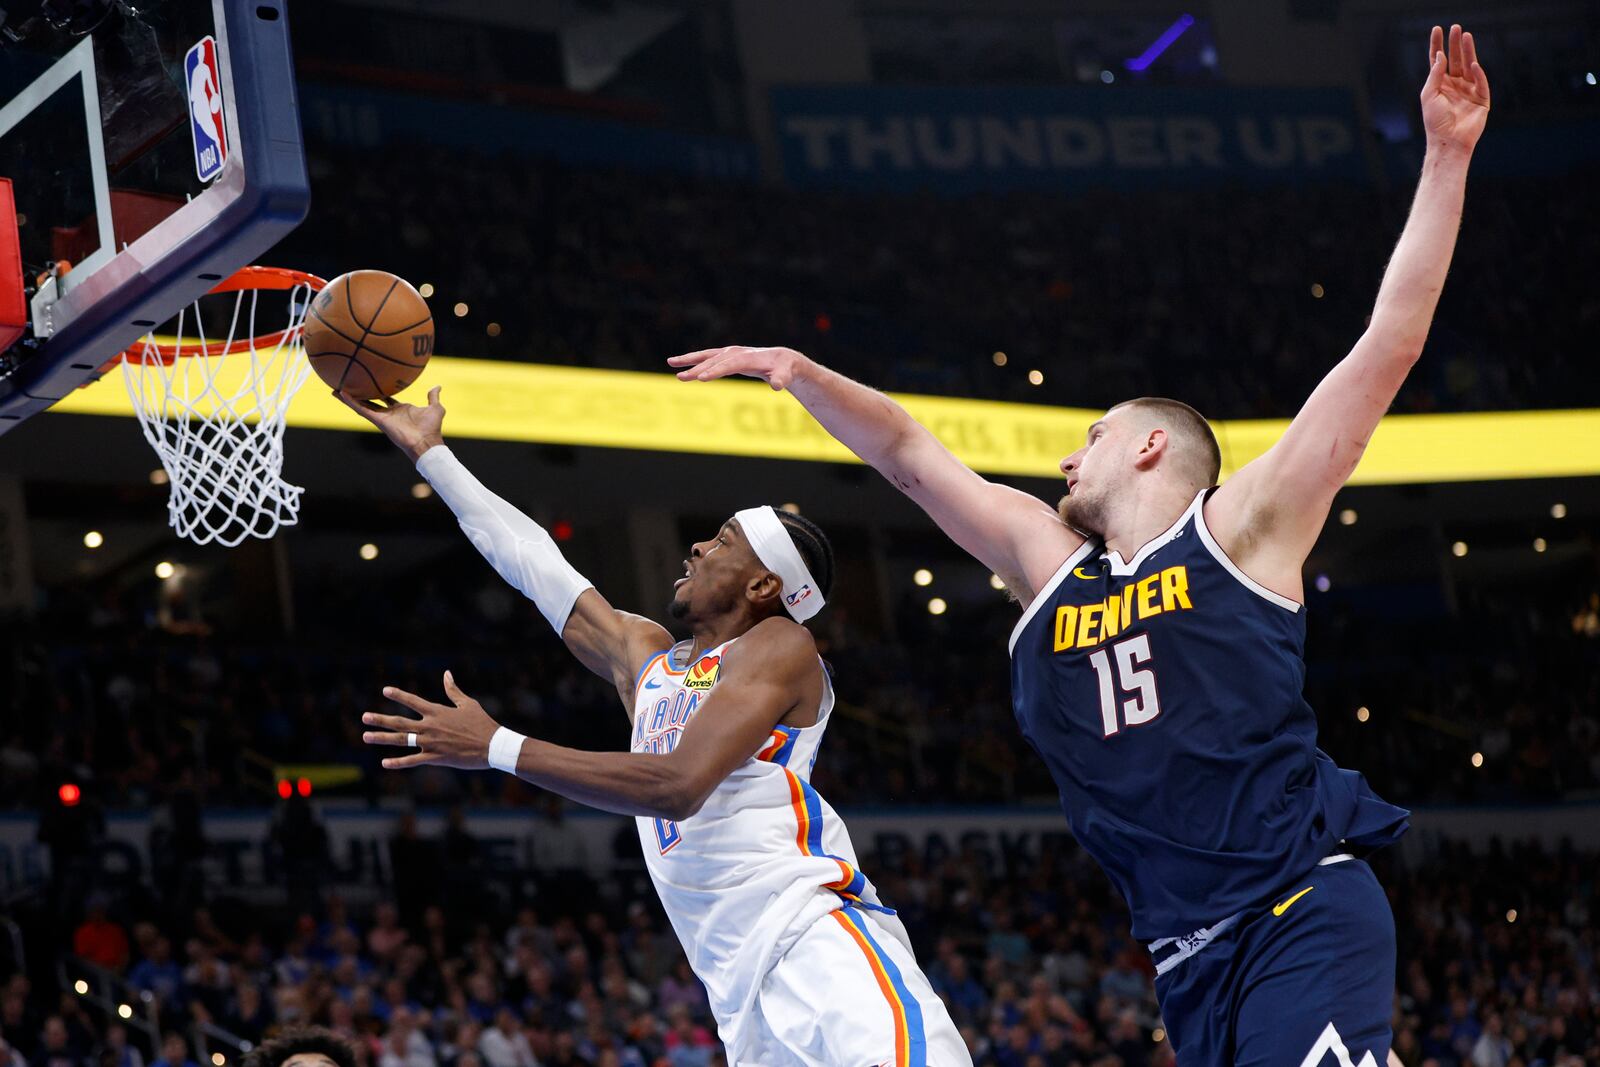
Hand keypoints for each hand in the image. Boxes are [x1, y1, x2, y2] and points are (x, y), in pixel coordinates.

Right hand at [335, 384, 445, 462]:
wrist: (426, 442)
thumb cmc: (432, 428)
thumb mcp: (436, 408)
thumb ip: (433, 397)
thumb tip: (437, 386)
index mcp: (401, 409)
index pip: (386, 398)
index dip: (379, 391)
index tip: (371, 383)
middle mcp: (389, 413)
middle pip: (370, 401)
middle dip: (360, 394)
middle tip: (348, 385)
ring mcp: (383, 417)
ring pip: (362, 405)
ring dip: (349, 398)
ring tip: (336, 389)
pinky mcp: (379, 421)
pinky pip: (363, 410)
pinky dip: (352, 402)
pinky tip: (342, 394)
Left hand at [362, 671, 497, 769]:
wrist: (493, 746)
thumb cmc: (482, 723)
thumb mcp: (468, 704)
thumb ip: (453, 690)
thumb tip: (446, 674)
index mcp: (438, 712)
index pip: (413, 701)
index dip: (399, 695)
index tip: (385, 690)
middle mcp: (431, 726)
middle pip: (400, 722)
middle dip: (380, 719)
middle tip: (364, 717)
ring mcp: (431, 743)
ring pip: (401, 740)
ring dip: (382, 738)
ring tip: (366, 736)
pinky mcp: (436, 758)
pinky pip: (413, 760)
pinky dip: (398, 762)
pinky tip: (384, 763)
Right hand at [668, 346, 807, 390]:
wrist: (782, 359)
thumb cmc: (784, 369)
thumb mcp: (786, 375)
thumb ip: (781, 379)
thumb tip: (777, 386)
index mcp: (749, 358)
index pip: (729, 364)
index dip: (715, 371)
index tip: (701, 378)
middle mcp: (736, 352)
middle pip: (714, 361)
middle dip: (697, 369)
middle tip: (681, 378)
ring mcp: (729, 353)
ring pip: (706, 356)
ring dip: (689, 360)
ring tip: (671, 363)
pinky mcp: (725, 356)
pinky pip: (706, 357)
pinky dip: (692, 359)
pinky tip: (678, 364)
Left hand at [1420, 24, 1489, 153]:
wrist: (1448, 141)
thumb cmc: (1435, 122)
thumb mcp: (1429, 95)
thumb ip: (1435, 75)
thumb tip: (1440, 55)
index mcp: (1440, 85)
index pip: (1438, 61)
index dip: (1437, 45)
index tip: (1437, 29)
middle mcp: (1455, 85)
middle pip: (1456, 59)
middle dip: (1455, 44)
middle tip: (1456, 27)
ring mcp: (1469, 90)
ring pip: (1469, 66)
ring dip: (1468, 51)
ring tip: (1466, 36)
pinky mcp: (1481, 98)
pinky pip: (1480, 82)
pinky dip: (1477, 73)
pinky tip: (1472, 64)